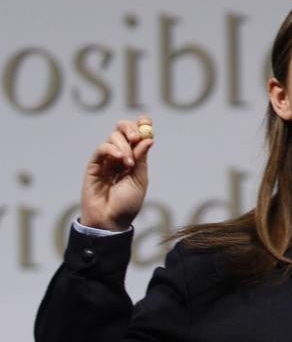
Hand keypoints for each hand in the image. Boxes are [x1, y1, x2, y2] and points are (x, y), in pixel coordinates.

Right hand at [80, 116, 154, 230]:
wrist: (111, 220)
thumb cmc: (127, 203)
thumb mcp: (139, 179)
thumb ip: (141, 159)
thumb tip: (148, 139)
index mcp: (133, 158)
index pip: (136, 136)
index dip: (141, 126)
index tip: (147, 121)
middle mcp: (119, 156)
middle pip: (122, 130)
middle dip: (130, 129)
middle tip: (136, 138)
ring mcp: (105, 160)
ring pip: (113, 138)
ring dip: (124, 147)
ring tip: (128, 164)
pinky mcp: (93, 166)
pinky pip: (101, 149)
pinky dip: (111, 149)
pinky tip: (120, 159)